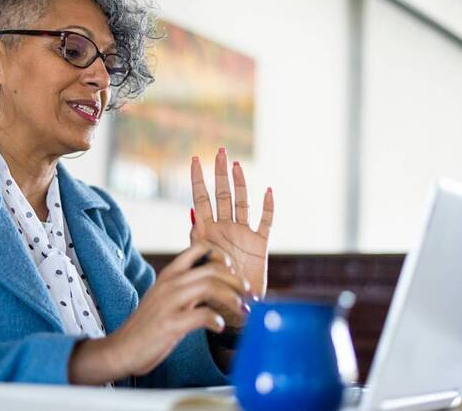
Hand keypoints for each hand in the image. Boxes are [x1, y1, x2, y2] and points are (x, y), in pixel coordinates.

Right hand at [68, 243, 246, 383]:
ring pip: (209, 287)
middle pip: (212, 269)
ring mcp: (169, 302)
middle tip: (247, 293)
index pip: (199, 248)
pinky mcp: (170, 323)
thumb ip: (187, 286)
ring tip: (241, 310)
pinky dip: (216, 320)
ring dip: (231, 298)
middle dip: (236, 280)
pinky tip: (220, 326)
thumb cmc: (149, 325)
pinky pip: (200, 315)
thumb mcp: (166, 296)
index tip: (232, 269)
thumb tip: (217, 283)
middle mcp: (170, 283)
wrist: (122, 348)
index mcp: (169, 274)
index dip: (221, 255)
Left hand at [190, 148, 273, 299]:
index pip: (201, 199)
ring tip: (236, 164)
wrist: (232, 311)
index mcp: (208, 232)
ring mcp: (243, 234)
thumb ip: (198, 241)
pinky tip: (268, 192)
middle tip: (219, 150)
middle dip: (219, 173)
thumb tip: (193, 216)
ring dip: (240, 184)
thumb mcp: (199, 263)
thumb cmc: (211, 291)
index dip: (198, 179)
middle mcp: (225, 228)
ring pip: (242, 202)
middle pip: (222, 194)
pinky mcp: (259, 244)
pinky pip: (265, 222)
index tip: (194, 159)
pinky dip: (268, 208)